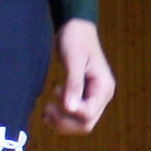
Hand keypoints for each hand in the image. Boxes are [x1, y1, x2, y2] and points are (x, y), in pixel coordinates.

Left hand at [47, 18, 112, 134]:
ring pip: (80, 124)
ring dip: (62, 123)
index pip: (88, 113)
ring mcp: (94, 98)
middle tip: (46, 109)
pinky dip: (61, 118)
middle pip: (86, 124)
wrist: (76, 27)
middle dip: (65, 122)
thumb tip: (70, 108)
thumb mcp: (74, 61)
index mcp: (104, 87)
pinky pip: (75, 116)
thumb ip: (74, 84)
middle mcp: (102, 96)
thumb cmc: (76, 39)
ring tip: (46, 111)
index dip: (70, 112)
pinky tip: (49, 109)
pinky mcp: (84, 97)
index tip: (55, 91)